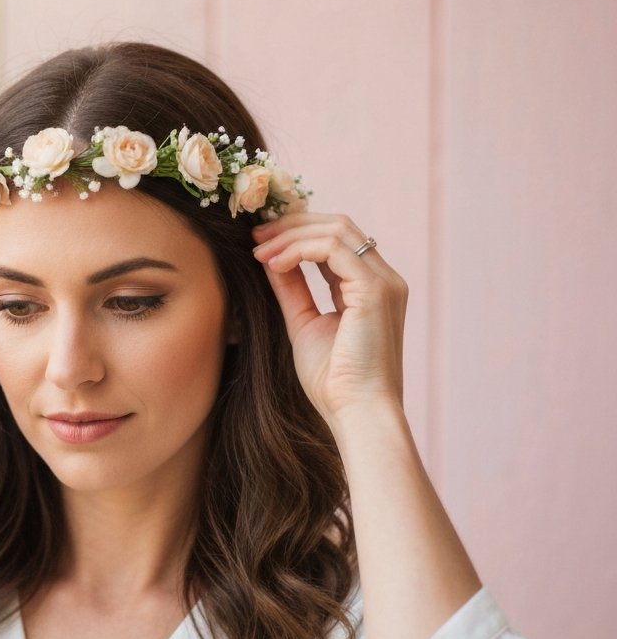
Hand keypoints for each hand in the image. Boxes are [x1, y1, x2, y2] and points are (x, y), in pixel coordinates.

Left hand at [252, 213, 407, 425]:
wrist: (356, 413)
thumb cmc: (334, 382)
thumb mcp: (304, 323)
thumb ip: (292, 289)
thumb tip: (270, 258)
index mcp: (371, 288)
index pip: (336, 242)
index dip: (297, 235)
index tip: (260, 243)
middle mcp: (384, 279)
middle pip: (338, 226)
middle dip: (292, 225)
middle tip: (255, 235)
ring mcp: (383, 282)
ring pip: (336, 230)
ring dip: (290, 235)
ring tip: (259, 250)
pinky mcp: (374, 290)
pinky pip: (333, 248)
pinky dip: (298, 249)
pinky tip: (273, 263)